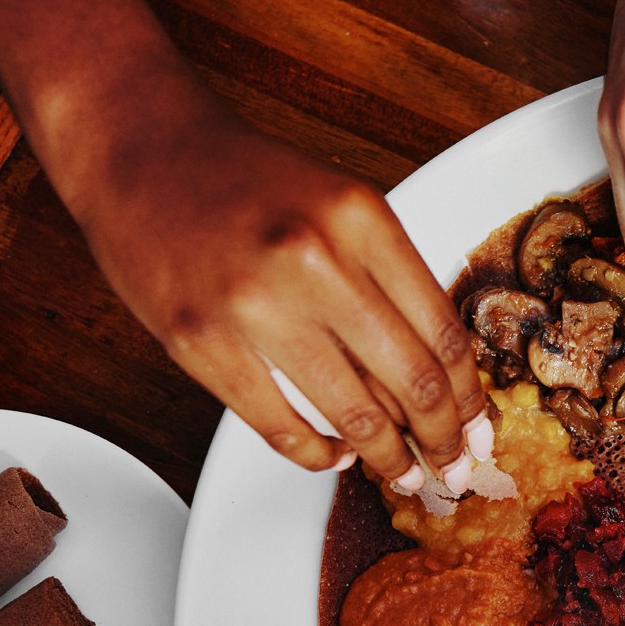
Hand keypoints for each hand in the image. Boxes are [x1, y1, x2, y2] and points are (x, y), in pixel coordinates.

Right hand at [74, 113, 487, 488]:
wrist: (143, 150)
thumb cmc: (249, 183)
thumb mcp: (341, 205)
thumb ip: (390, 279)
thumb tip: (440, 377)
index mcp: (361, 219)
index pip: (443, 333)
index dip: (469, 398)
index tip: (481, 428)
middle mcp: (313, 259)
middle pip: (412, 382)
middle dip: (443, 440)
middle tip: (453, 467)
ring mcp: (252, 304)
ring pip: (353, 415)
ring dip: (387, 459)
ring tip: (401, 475)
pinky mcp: (199, 342)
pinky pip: (278, 426)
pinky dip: (316, 453)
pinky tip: (332, 456)